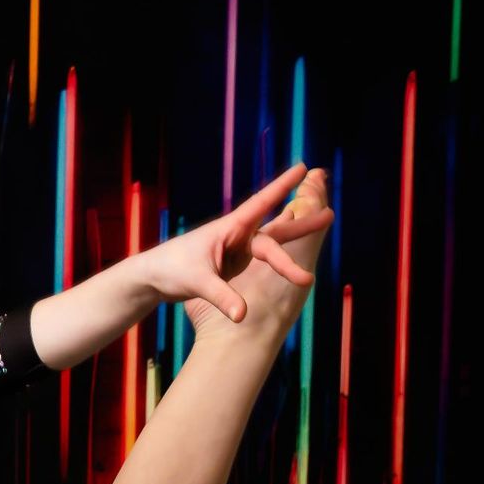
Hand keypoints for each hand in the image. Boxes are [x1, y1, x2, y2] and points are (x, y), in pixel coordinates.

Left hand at [142, 162, 335, 331]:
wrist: (152, 278)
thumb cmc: (171, 269)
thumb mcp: (197, 282)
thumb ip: (222, 297)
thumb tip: (242, 315)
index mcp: (229, 228)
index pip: (260, 203)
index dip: (281, 186)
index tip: (302, 168)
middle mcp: (236, 237)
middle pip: (274, 231)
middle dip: (300, 225)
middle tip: (330, 216)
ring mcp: (236, 252)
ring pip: (270, 250)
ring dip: (291, 252)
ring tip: (315, 256)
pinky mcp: (233, 267)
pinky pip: (260, 264)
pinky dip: (277, 264)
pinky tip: (293, 267)